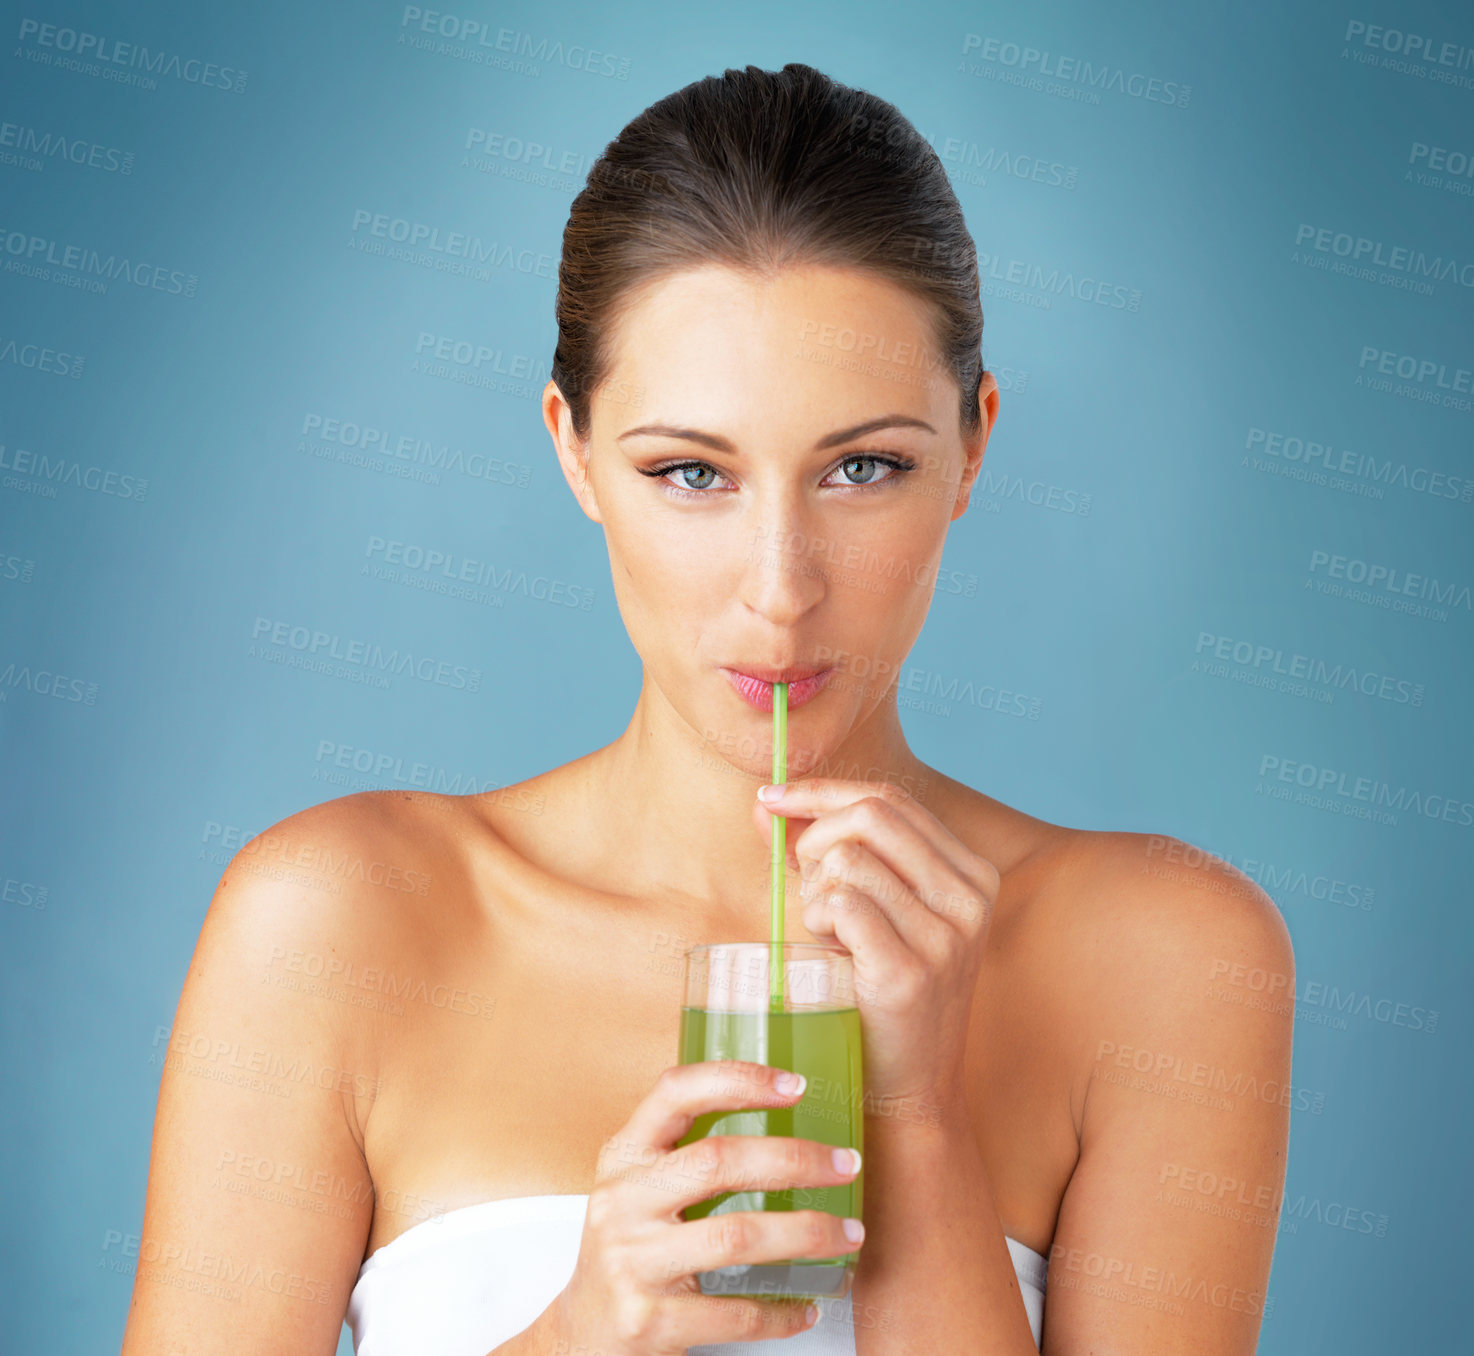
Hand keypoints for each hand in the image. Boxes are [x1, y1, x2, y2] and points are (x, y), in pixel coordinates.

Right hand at [549, 1060, 864, 1354]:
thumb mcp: (638, 1188)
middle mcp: (623, 1200)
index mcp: (624, 1155)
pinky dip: (781, 1312)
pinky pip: (734, 1312)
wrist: (581, 1334)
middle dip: (795, 1159)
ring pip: (737, 1236)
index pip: (675, 1092)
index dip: (737, 1079)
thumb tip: (789, 1129)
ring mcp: (632, 1261)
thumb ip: (686, 1154)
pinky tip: (804, 1307)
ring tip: (847, 1235)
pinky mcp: (648, 1320)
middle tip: (846, 1165)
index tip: (794, 1084)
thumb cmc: (629, 1248)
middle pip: (719, 1160)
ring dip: (807, 1233)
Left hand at [752, 777, 998, 1121]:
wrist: (905, 1090)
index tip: (769, 798)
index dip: (821, 791)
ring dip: (814, 890)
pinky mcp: (910, 972)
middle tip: (798, 879)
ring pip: (849, 859)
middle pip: (870, 815)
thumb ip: (823, 853)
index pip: (889, 798)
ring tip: (826, 932)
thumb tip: (765, 801)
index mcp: (970, 873)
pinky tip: (827, 950)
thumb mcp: (866, 910)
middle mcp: (969, 897)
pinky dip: (817, 918)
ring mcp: (946, 936)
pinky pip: (841, 903)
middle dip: (813, 836)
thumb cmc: (875, 993)